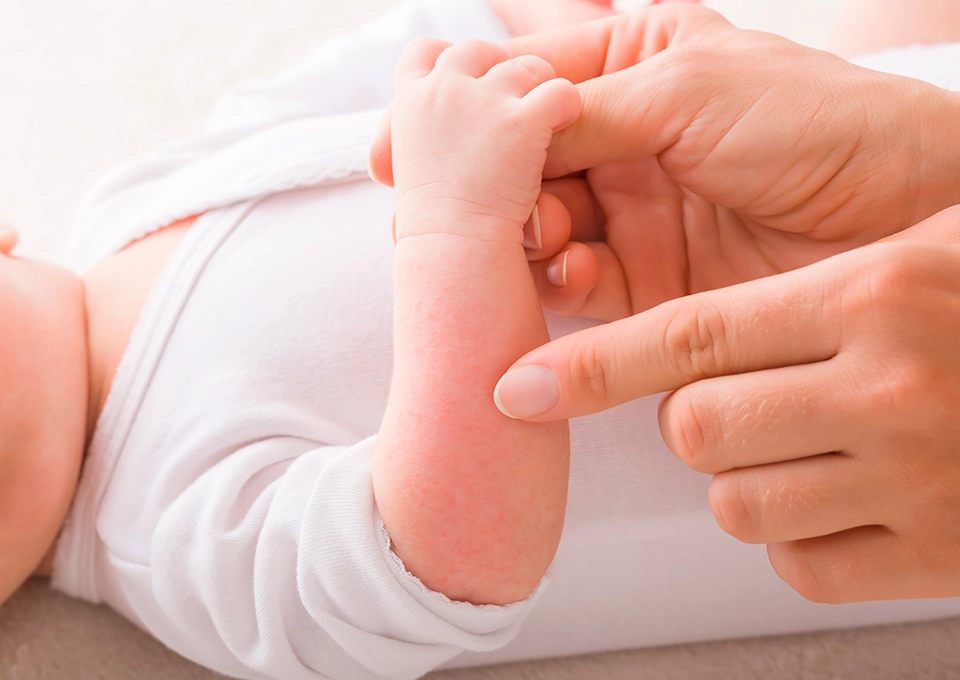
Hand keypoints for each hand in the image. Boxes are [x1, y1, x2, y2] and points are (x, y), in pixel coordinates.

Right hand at [373, 5, 959, 318]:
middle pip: (516, 168)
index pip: (518, 90)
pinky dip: (560, 285)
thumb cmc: (816, 124)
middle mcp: (622, 144)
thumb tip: (493, 128)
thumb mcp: (686, 89)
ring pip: (538, 232)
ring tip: (537, 239)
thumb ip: (580, 113)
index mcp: (630, 70)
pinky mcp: (648, 285)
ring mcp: (631, 216)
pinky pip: (577, 288)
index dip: (458, 119)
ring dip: (522, 240)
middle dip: (487, 190)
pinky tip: (571, 277)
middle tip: (471, 207)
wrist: (906, 215)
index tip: (402, 151)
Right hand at [388, 39, 580, 242]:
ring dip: (538, 99)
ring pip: (524, 69)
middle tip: (513, 121)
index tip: (461, 108)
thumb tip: (395, 158)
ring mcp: (483, 99)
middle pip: (475, 53)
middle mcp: (442, 87)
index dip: (444, 71)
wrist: (454, 266)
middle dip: (499, 80)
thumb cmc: (436, 244)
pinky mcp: (524, 120)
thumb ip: (422, 154)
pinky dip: (569, 114)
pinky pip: (560, 92)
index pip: (422, 57)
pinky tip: (566, 144)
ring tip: (543, 139)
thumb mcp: (415, 186)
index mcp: (411, 103)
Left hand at [494, 206, 959, 601]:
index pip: (688, 336)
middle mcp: (894, 388)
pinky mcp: (938, 556)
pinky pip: (795, 563)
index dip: (588, 368)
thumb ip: (790, 301)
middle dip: (697, 420)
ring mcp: (920, 480)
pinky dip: (799, 536)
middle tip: (749, 401)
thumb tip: (660, 354)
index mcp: (877, 295)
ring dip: (748, 478)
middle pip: (694, 428)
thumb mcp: (904, 261)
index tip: (515, 390)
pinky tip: (848, 497)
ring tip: (812, 445)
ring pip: (734, 501)